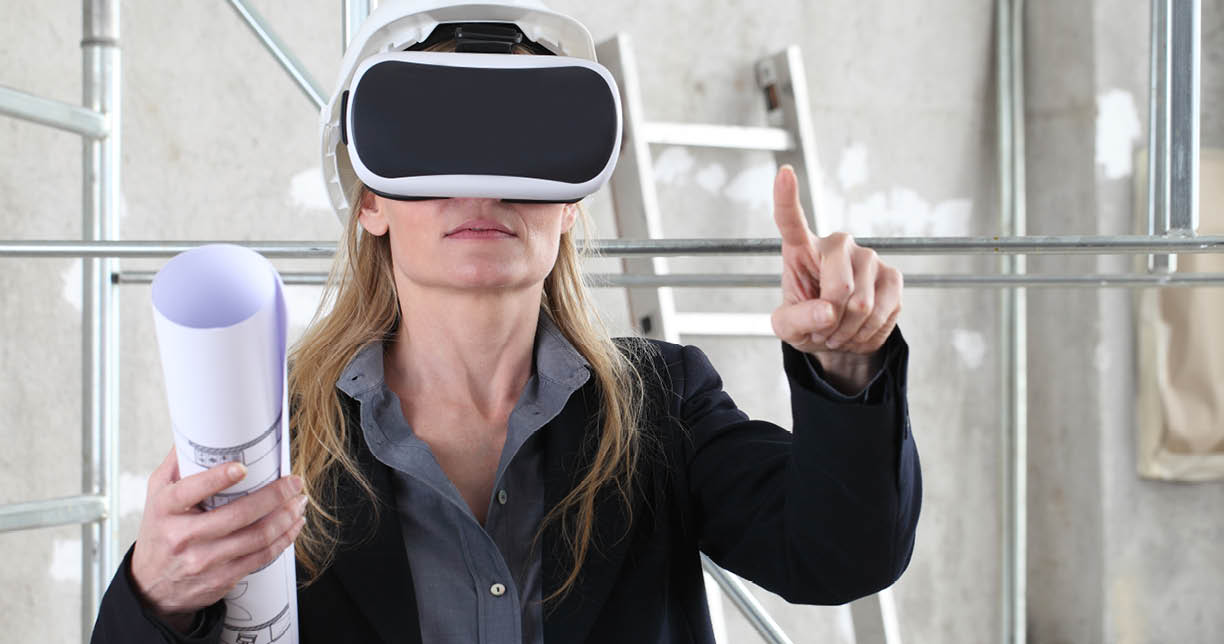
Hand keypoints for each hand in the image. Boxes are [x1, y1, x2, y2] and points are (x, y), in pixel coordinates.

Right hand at [129, 446, 306, 630]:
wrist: (153, 586)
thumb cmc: (160, 532)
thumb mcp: (157, 495)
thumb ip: (177, 463)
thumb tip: (196, 429)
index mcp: (166, 509)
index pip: (190, 491)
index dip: (217, 478)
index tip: (242, 467)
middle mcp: (183, 536)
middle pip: (237, 515)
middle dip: (274, 496)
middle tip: (293, 482)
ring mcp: (204, 560)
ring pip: (256, 537)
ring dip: (285, 517)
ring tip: (299, 501)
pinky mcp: (222, 578)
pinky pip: (261, 558)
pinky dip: (283, 539)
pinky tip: (293, 525)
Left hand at [769, 165, 902, 387]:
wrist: (837, 335)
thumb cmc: (807, 321)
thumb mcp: (788, 327)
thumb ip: (798, 320)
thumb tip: (828, 311)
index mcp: (801, 248)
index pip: (791, 220)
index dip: (786, 197)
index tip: (784, 173)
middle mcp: (837, 244)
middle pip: (839, 289)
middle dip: (831, 321)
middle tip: (823, 329)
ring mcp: (868, 257)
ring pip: (862, 305)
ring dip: (848, 331)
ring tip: (838, 330)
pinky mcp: (892, 275)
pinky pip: (884, 311)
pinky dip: (868, 332)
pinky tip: (859, 329)